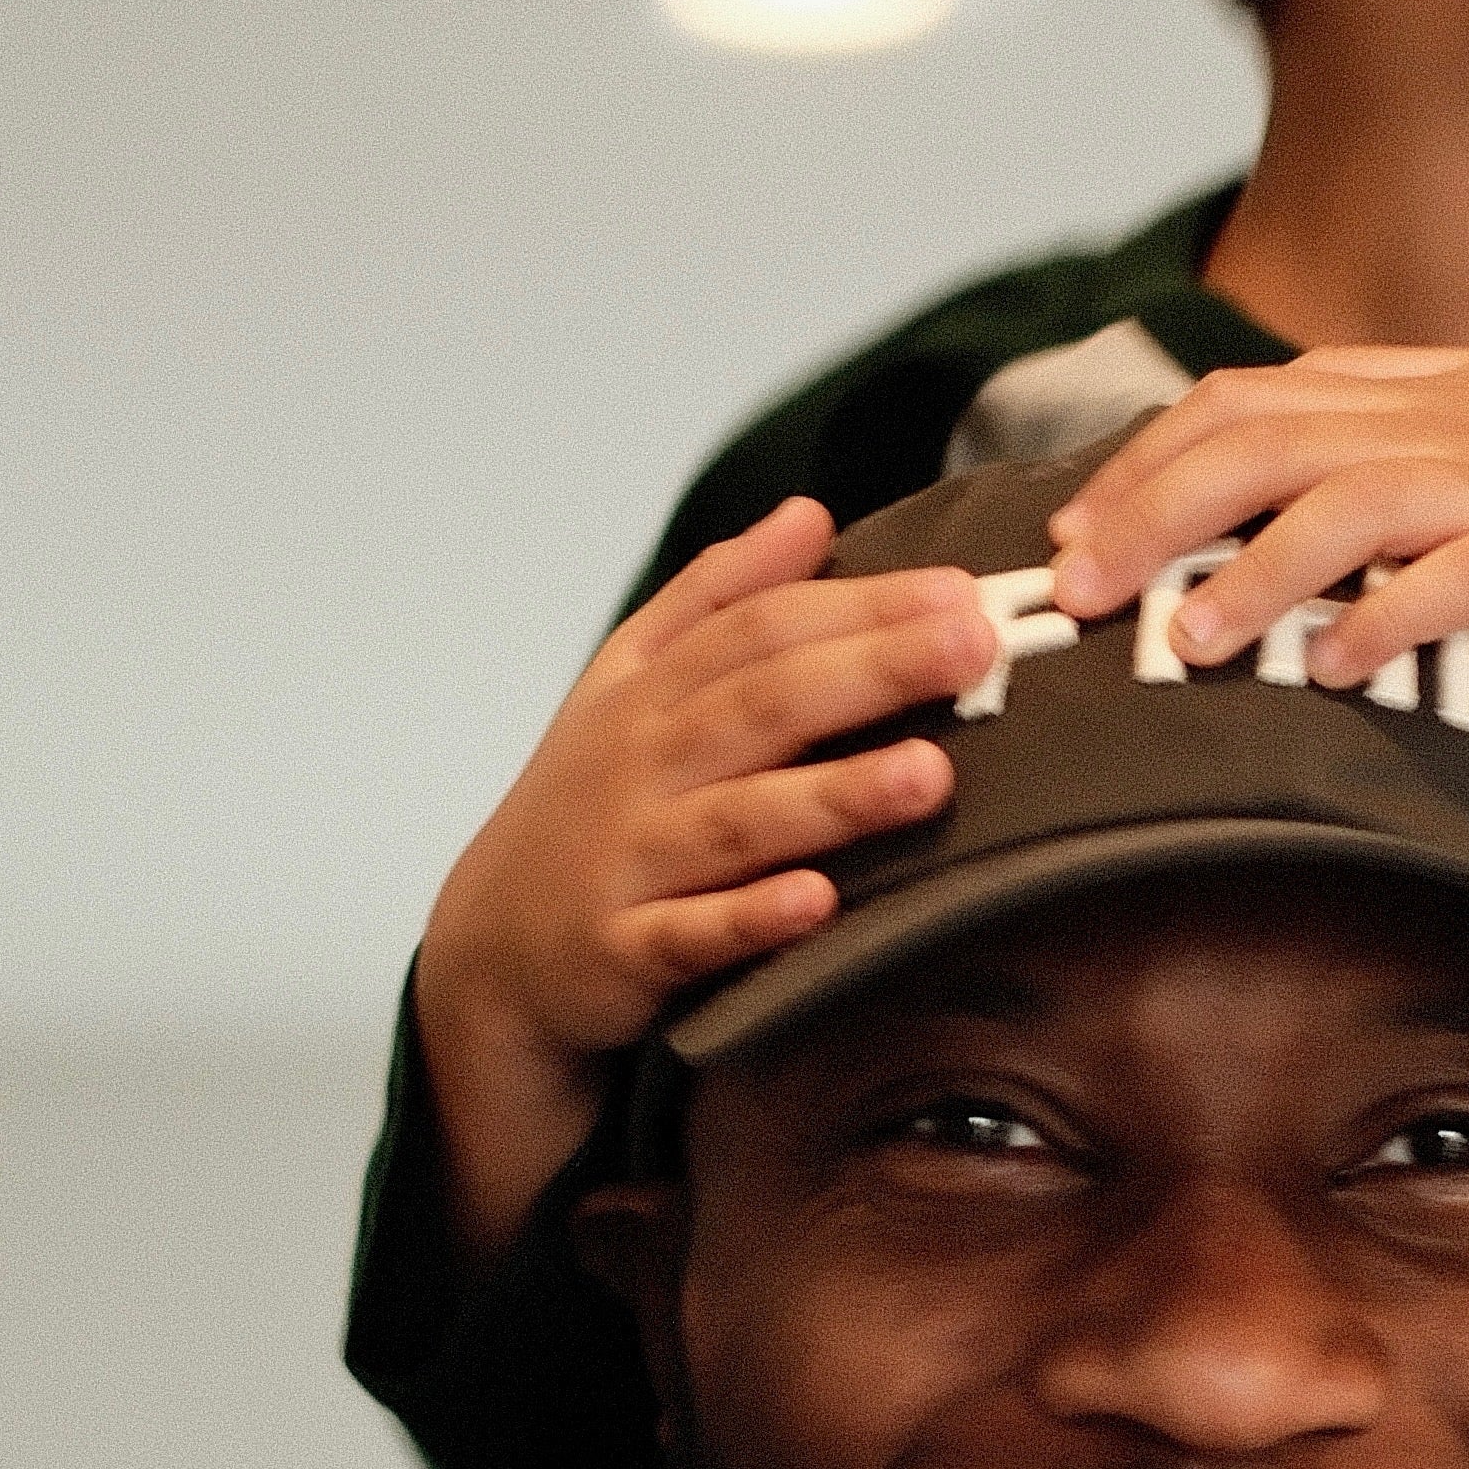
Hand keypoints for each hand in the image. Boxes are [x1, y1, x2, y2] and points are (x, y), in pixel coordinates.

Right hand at [412, 498, 998, 1245]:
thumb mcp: (630, 682)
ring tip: (931, 775)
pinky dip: (751, 920)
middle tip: (972, 646)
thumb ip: (719, 596)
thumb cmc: (590, 806)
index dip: (860, 606)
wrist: (496, 949)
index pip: (764, 628)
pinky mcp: (624, 954)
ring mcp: (633, 861)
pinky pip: (693, 936)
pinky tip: (819, 901)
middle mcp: (644, 764)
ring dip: (833, 797)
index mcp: (654, 690)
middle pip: (762, 703)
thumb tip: (809, 514)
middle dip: (869, 671)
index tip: (959, 592)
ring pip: (739, 821)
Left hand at [1044, 354, 1468, 934]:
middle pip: (1262, 445)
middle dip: (1155, 516)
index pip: (1239, 403)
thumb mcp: (1450, 448)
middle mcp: (1430, 421)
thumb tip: (1213, 502)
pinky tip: (1328, 666)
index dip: (1143, 465)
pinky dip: (1385, 618)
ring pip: (1344, 507)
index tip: (1068, 535)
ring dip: (1253, 576)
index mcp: (1396, 392)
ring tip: (1185, 644)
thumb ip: (1342, 457)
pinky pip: (1456, 579)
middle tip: (1078, 591)